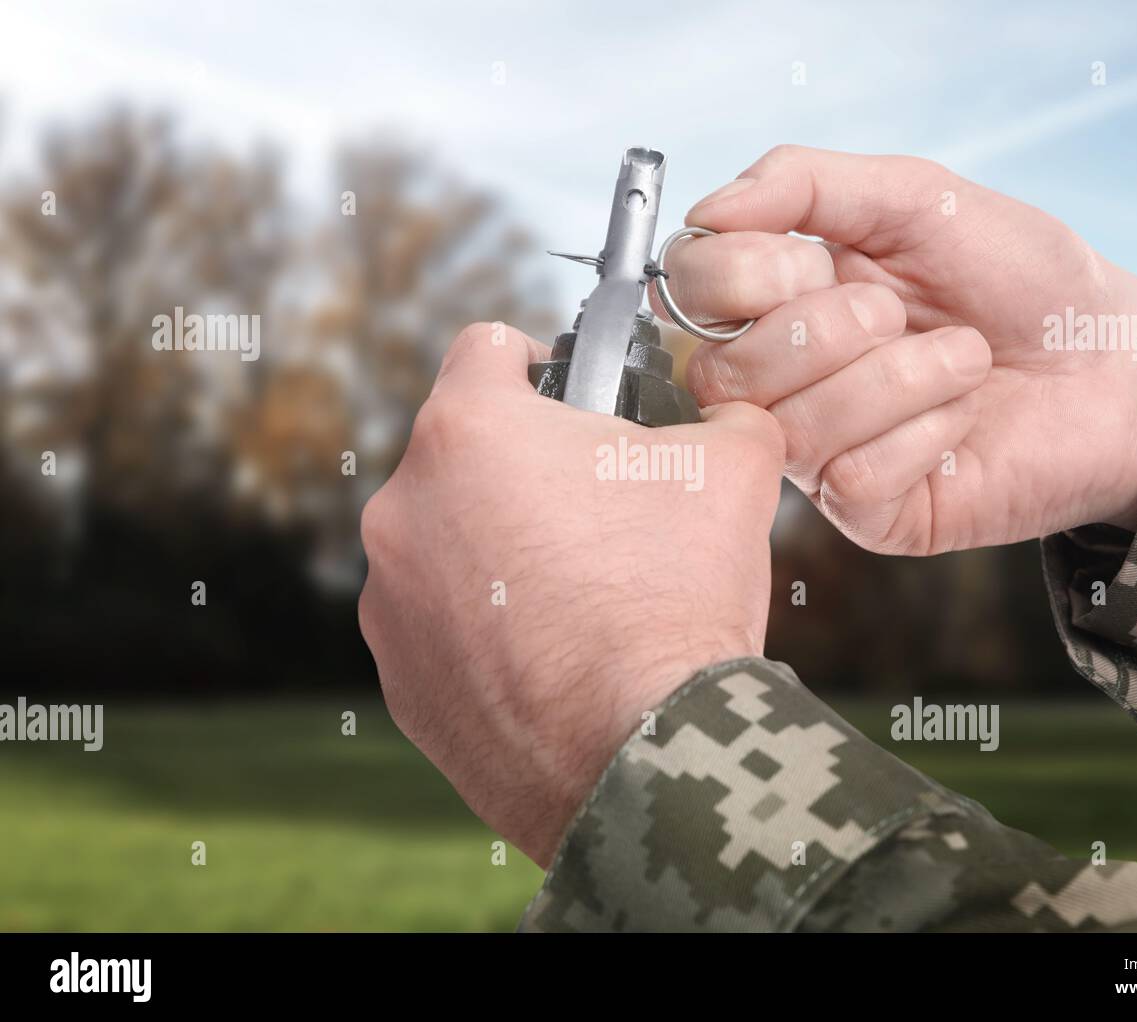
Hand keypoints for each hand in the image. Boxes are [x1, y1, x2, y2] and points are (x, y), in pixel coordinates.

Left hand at [357, 322, 784, 865]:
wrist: (644, 756)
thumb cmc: (675, 601)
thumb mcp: (731, 471)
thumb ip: (724, 418)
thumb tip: (728, 419)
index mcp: (467, 432)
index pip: (485, 349)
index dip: (540, 363)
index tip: (569, 400)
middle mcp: (403, 509)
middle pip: (464, 457)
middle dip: (525, 473)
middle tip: (595, 514)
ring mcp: (387, 600)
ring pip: (446, 544)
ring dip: (498, 553)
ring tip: (577, 599)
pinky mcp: (398, 678)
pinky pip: (440, 626)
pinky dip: (483, 629)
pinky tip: (549, 659)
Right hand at [651, 145, 1136, 553]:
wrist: (1114, 361)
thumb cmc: (1020, 278)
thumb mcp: (918, 198)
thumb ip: (807, 184)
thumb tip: (709, 208)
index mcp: (781, 298)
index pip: (688, 289)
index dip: (741, 275)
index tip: (813, 261)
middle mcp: (785, 379)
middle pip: (721, 372)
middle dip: (823, 330)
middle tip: (896, 312)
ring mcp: (820, 452)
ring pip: (791, 427)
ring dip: (895, 378)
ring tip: (960, 360)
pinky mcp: (868, 510)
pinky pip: (852, 478)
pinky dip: (923, 434)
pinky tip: (960, 421)